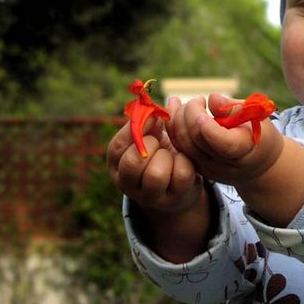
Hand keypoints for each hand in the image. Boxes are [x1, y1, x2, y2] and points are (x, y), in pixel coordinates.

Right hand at [107, 97, 202, 214]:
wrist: (180, 187)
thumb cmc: (162, 155)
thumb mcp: (153, 137)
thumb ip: (154, 120)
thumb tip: (168, 104)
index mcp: (117, 166)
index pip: (116, 147)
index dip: (136, 129)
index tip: (152, 117)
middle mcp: (128, 185)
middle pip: (132, 162)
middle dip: (150, 145)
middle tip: (159, 142)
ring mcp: (150, 197)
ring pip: (156, 174)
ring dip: (168, 157)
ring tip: (171, 154)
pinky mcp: (173, 200)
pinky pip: (181, 175)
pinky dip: (186, 162)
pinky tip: (185, 162)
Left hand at [167, 93, 284, 188]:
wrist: (257, 164)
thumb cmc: (258, 134)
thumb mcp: (256, 117)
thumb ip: (235, 108)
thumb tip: (212, 98)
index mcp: (243, 151)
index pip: (222, 143)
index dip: (209, 126)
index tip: (205, 104)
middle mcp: (221, 164)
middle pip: (196, 140)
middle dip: (191, 113)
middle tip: (199, 100)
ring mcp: (205, 168)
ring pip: (181, 141)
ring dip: (178, 117)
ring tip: (191, 103)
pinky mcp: (193, 165)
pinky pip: (177, 144)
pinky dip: (172, 123)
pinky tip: (174, 105)